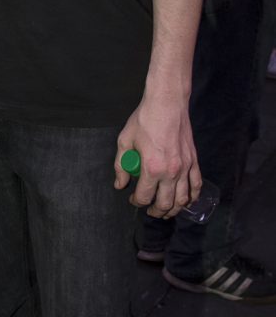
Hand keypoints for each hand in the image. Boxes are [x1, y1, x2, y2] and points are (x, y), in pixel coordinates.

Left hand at [113, 96, 201, 217]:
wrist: (167, 104)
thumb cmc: (144, 120)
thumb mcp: (125, 141)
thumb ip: (120, 165)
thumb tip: (120, 184)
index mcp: (151, 168)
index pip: (144, 196)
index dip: (136, 202)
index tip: (132, 199)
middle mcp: (171, 172)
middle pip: (165, 203)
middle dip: (155, 212)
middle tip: (149, 211)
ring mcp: (185, 168)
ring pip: (182, 199)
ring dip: (174, 210)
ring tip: (165, 211)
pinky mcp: (194, 161)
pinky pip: (196, 185)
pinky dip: (192, 197)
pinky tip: (186, 201)